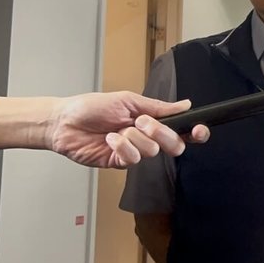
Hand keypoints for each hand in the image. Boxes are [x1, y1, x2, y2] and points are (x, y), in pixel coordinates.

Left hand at [48, 91, 209, 166]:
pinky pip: (133, 159)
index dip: (195, 132)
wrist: (64, 121)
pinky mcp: (120, 162)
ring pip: (153, 151)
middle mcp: (147, 137)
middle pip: (174, 145)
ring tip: (118, 129)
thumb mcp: (128, 100)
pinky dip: (122, 147)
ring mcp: (134, 151)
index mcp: (153, 120)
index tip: (198, 130)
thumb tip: (184, 105)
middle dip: (162, 133)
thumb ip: (158, 106)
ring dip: (135, 138)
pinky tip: (111, 140)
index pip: (182, 130)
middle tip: (144, 123)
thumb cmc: (92, 107)